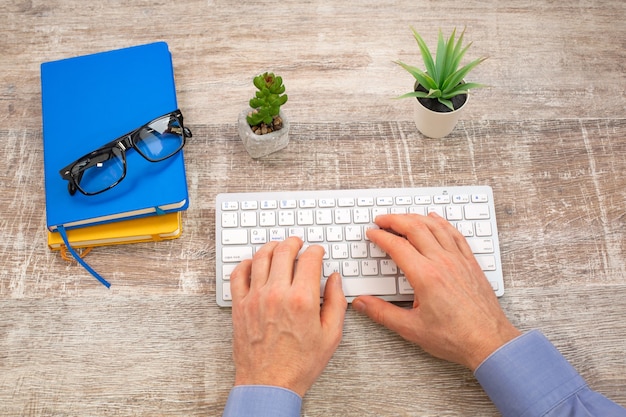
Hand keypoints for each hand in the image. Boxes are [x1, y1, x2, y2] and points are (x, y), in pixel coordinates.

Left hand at [229, 237, 346, 396]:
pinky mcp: (240, 306)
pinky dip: (246, 263)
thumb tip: (335, 280)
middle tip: (298, 242)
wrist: (269, 384)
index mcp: (302, 299)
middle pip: (284, 251)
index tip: (317, 252)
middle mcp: (277, 294)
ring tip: (278, 247)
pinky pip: (238, 274)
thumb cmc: (299, 364)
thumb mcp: (331, 335)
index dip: (316, 250)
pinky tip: (253, 263)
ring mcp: (255, 298)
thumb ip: (337, 303)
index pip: (310, 259)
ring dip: (271, 246)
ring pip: (260, 257)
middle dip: (294, 242)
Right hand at [353, 213, 520, 370]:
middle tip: (381, 220)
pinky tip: (435, 219)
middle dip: (394, 220)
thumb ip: (382, 313)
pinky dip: (441, 222)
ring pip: (435, 226)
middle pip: (414, 228)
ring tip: (402, 217)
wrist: (489, 342)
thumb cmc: (456, 337)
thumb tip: (362, 303)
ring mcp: (458, 260)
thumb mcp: (411, 328)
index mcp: (425, 276)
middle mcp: (442, 262)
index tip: (372, 233)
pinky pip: (454, 234)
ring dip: (415, 217)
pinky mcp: (470, 263)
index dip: (380, 236)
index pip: (397, 246)